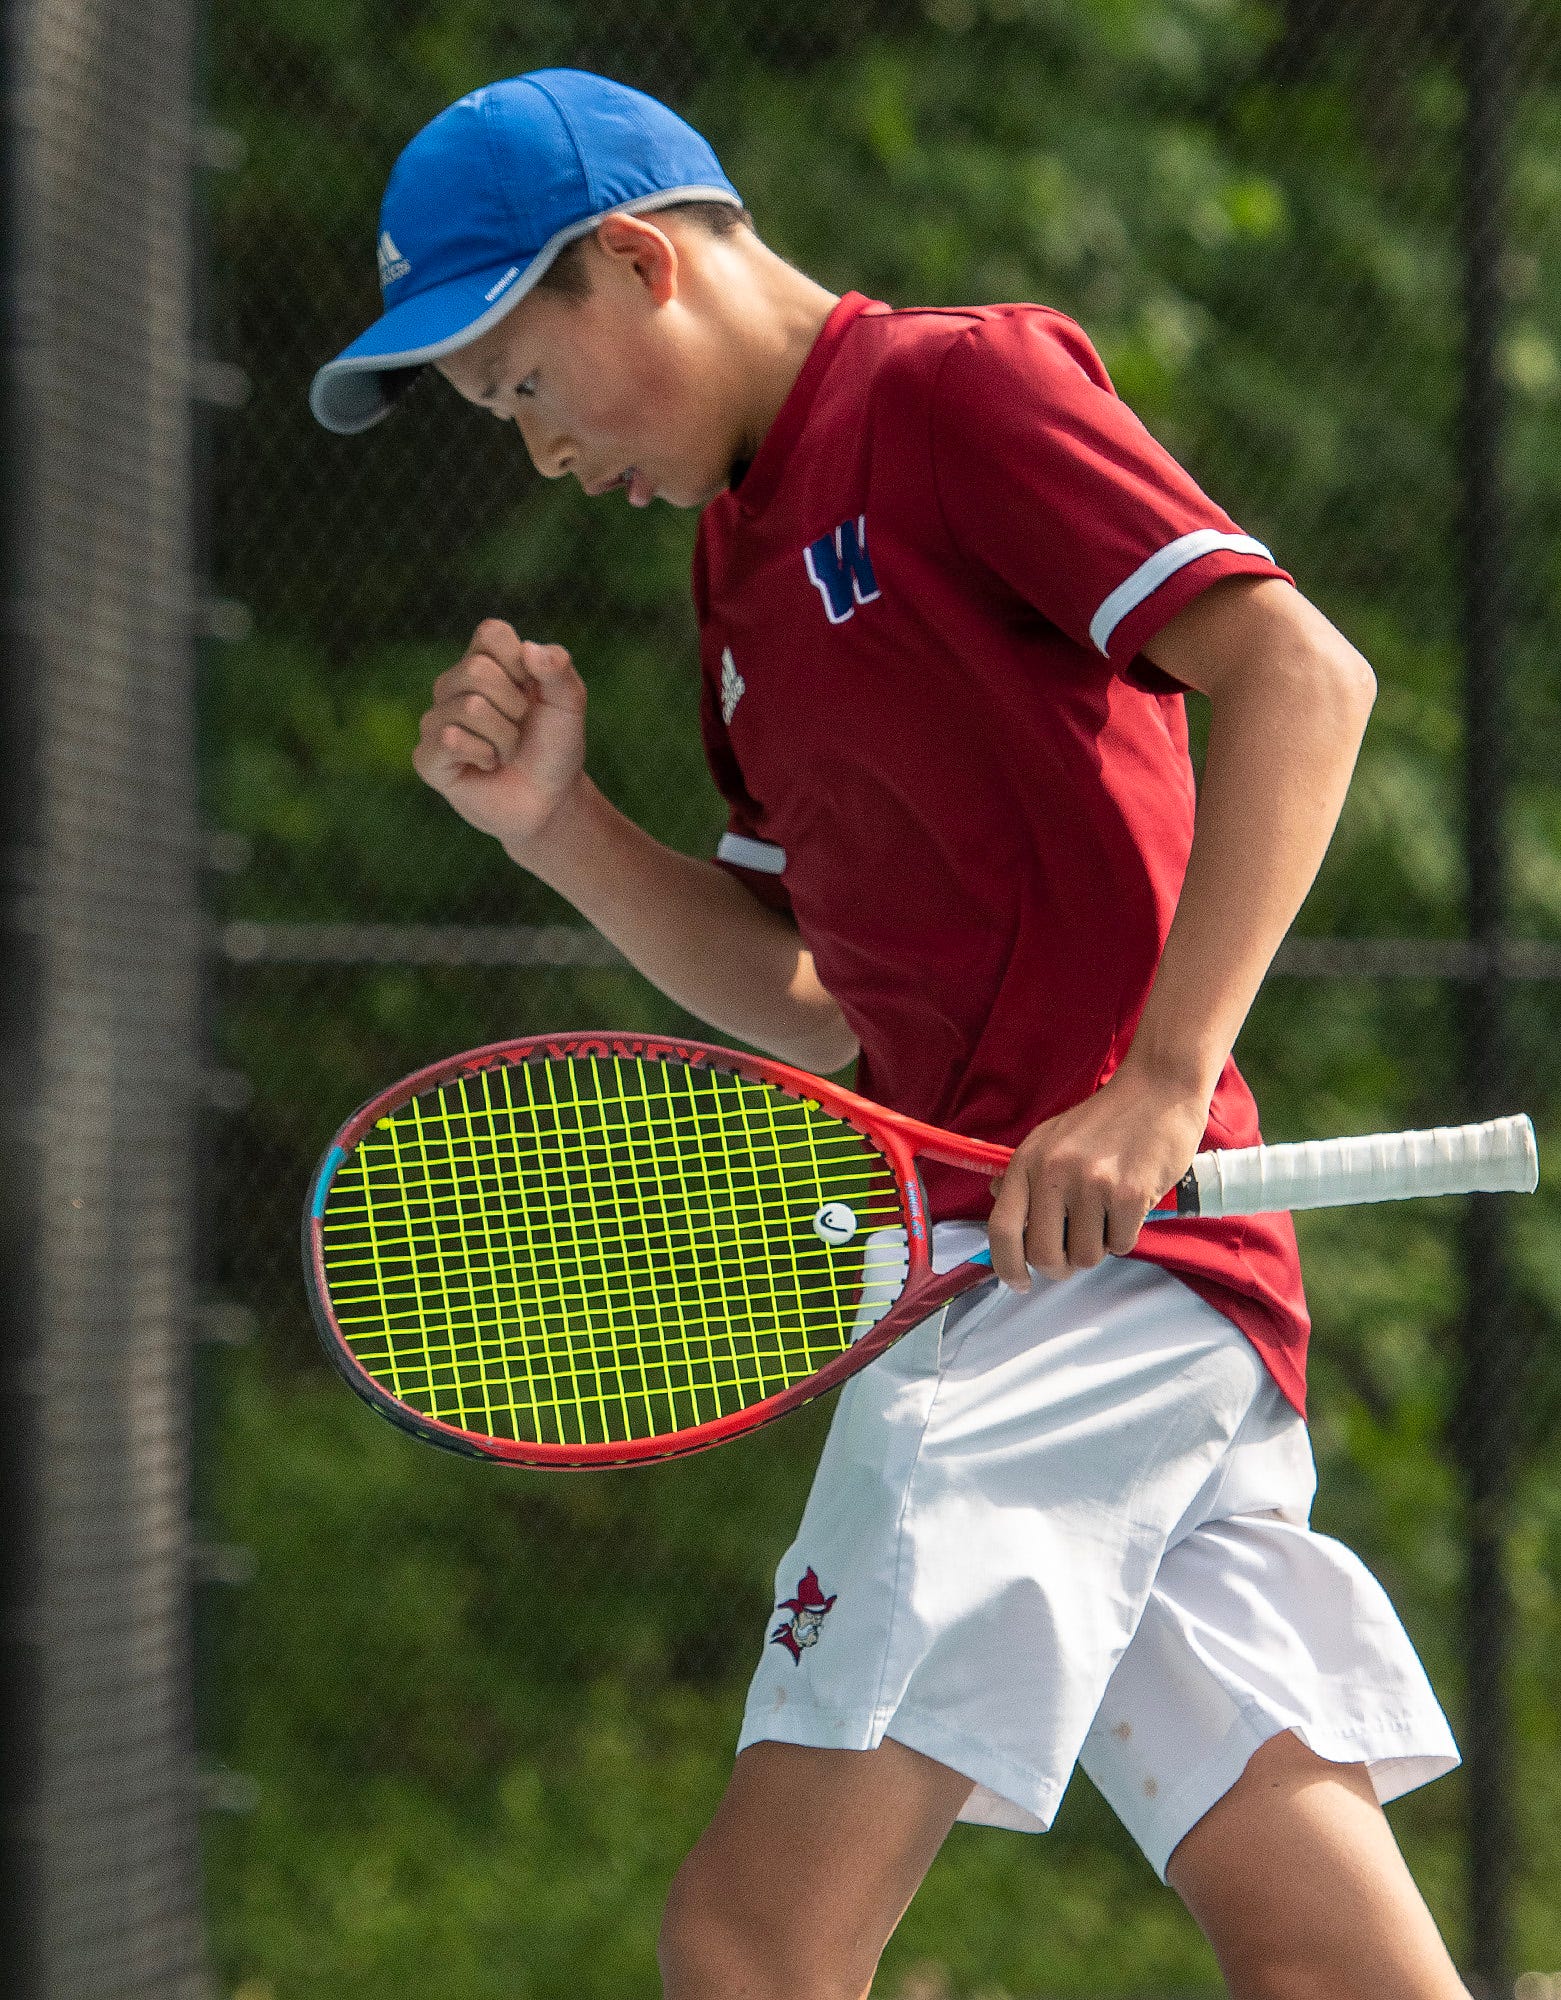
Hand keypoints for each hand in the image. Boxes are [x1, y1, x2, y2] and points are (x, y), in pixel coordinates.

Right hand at [413, 620, 586, 849]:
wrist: (549, 801)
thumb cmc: (555, 748)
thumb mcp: (569, 705)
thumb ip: (559, 670)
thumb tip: (529, 648)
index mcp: (485, 662)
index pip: (491, 632)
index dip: (519, 661)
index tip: (532, 689)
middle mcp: (453, 685)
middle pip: (476, 670)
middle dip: (514, 706)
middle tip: (520, 728)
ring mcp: (436, 720)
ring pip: (468, 708)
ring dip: (505, 738)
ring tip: (506, 752)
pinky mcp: (427, 757)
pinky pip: (450, 740)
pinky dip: (484, 756)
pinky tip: (487, 766)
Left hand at [986, 1064, 1212, 1287]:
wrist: (1158, 1089)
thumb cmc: (1105, 1118)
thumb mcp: (1052, 1136)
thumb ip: (1027, 1173)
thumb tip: (998, 1201)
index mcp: (1028, 1161)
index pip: (1002, 1228)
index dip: (1006, 1266)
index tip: (1019, 1282)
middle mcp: (1053, 1174)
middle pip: (1044, 1255)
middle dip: (1061, 1266)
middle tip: (1075, 1254)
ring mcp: (1091, 1185)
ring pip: (1086, 1256)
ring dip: (1099, 1247)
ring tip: (1107, 1216)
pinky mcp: (1128, 1195)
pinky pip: (1121, 1245)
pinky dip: (1126, 1236)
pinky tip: (1130, 1207)